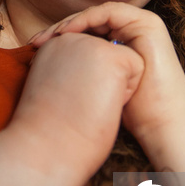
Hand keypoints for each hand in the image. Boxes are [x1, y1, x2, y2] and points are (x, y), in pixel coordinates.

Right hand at [11, 30, 143, 180]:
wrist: (48, 146)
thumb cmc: (52, 129)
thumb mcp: (55, 86)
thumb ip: (69, 68)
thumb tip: (93, 68)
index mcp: (54, 46)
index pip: (90, 58)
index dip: (85, 85)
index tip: (65, 102)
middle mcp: (70, 38)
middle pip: (107, 58)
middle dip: (102, 81)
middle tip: (76, 103)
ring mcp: (91, 44)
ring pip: (122, 62)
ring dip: (113, 85)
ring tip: (88, 103)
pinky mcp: (112, 55)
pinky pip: (135, 68)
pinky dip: (126, 91)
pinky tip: (103, 102)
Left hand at [30, 2, 184, 160]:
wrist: (163, 124)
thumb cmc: (131, 114)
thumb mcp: (98, 86)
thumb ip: (82, 70)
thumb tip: (46, 66)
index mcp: (121, 43)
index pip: (84, 31)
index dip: (58, 37)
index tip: (33, 50)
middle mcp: (132, 30)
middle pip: (88, 21)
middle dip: (59, 29)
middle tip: (34, 42)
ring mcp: (142, 24)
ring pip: (96, 14)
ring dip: (69, 22)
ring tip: (48, 37)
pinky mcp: (148, 23)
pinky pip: (109, 13)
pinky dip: (86, 20)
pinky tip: (67, 33)